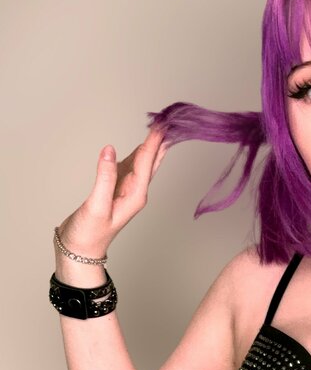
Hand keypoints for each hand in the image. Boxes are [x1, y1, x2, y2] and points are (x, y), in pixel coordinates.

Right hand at [56, 126, 169, 256]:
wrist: (81, 250)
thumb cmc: (89, 233)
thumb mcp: (96, 205)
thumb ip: (104, 177)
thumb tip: (109, 149)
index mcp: (135, 195)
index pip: (147, 162)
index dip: (154, 141)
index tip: (162, 123)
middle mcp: (135, 192)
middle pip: (152, 161)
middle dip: (161, 141)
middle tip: (170, 120)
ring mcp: (127, 190)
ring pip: (143, 163)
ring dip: (152, 145)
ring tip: (161, 127)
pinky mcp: (116, 190)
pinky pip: (131, 168)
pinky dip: (138, 154)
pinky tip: (143, 146)